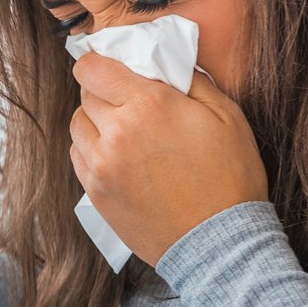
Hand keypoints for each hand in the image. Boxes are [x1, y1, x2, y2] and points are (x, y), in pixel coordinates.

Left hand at [69, 54, 268, 269]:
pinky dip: (90, 149)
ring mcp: (102, 166)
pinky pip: (78, 157)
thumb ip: (193, 81)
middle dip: (104, 91)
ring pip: (77, 126)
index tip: (109, 67)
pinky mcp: (96, 193)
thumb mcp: (227, 117)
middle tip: (127, 100)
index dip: (98, 64)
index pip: (94, 69)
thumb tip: (167, 63)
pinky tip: (116, 155)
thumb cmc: (230, 179)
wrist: (218, 243)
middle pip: (86, 96)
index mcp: (149, 106)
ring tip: (122, 130)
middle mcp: (117, 132)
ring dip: (94, 121)